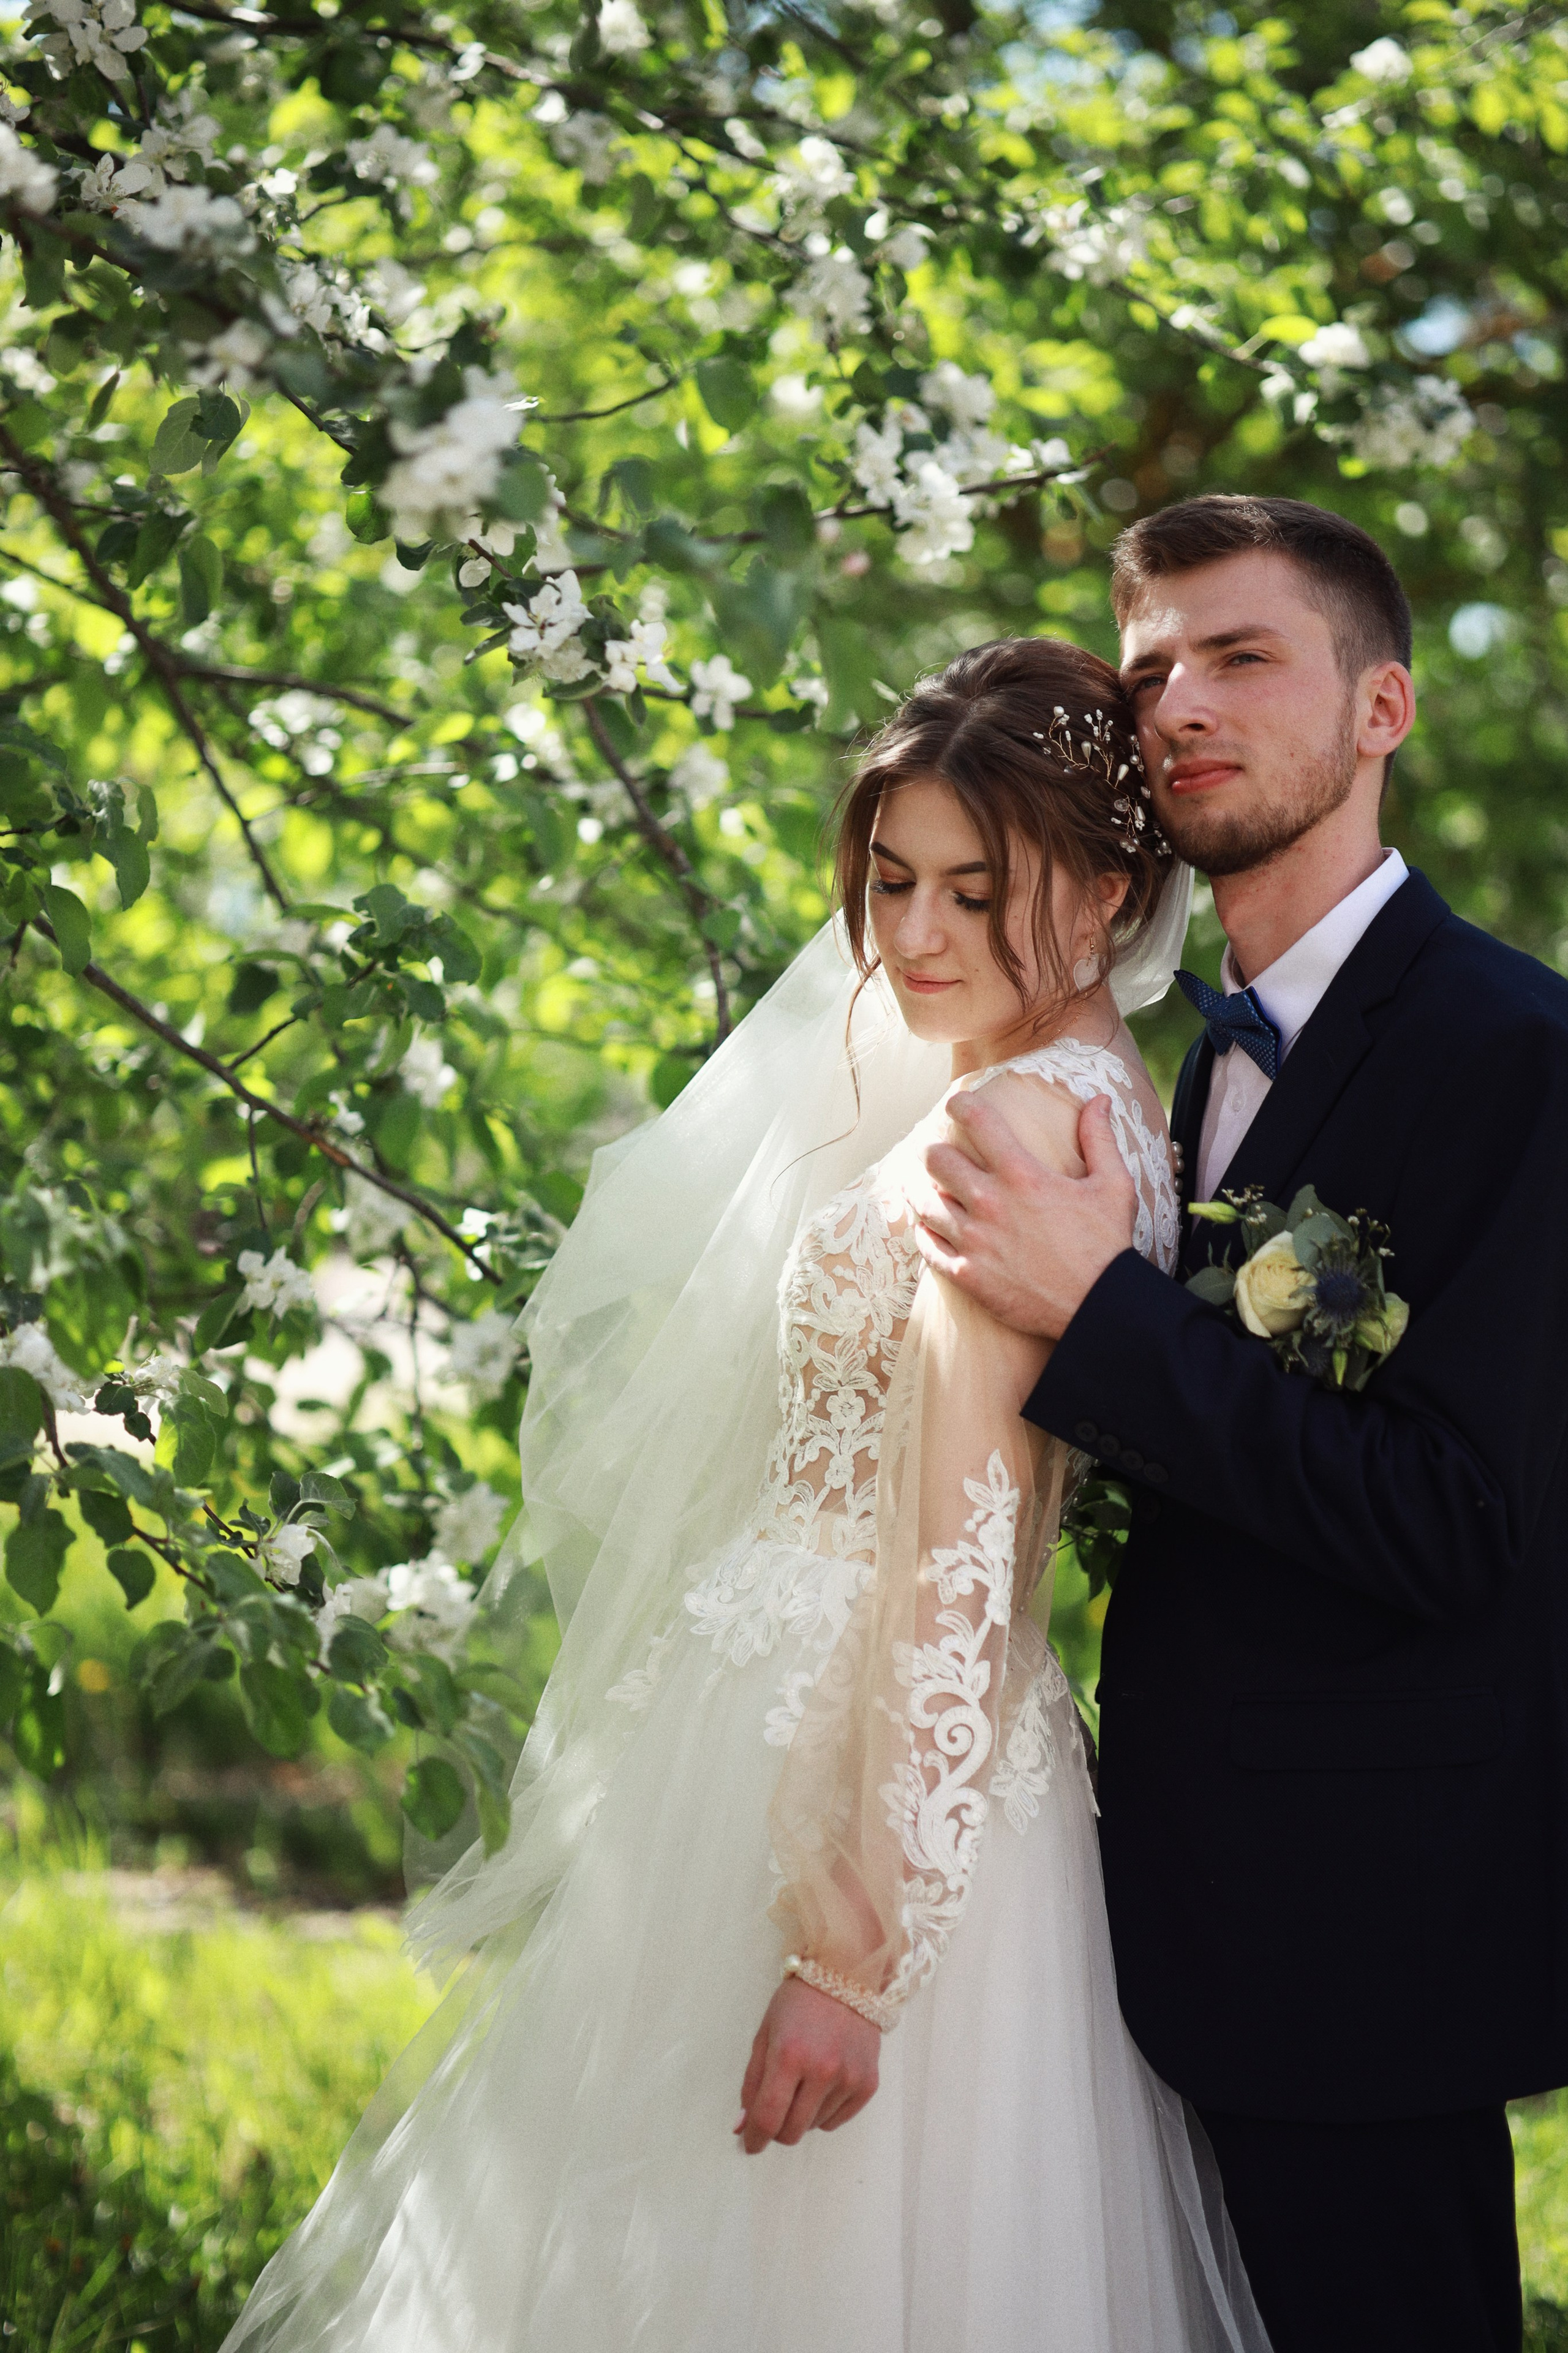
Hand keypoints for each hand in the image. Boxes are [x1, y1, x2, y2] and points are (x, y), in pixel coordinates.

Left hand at [735, 1977, 880, 2154]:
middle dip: (776, 2130)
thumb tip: (743, 2127)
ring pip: (813, 2127)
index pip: (767, 2117)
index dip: (754, 2138)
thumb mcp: (765, 2034)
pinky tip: (822, 2086)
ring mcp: (849, 2078)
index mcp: (789, 2055)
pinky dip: (823, 2113)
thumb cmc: (797, 2003)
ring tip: (802, 2082)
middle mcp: (822, 2070)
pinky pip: (837, 2121)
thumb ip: (752, 2082)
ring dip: (801, 2116)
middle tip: (774, 2112)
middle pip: (791, 2131)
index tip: (749, 2144)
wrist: (846, 1977)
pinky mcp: (868, 2084)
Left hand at [916, 1090, 1137, 1340]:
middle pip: (937, 1160)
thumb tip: (1099, 1100)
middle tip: (937, 1152)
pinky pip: (928, 1248)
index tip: (956, 1104)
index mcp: (1022, 1175)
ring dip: (920, 1190)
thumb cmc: (1107, 1245)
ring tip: (920, 1185)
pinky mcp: (967, 1274)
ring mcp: (974, 1241)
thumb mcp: (1113, 1185)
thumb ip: (1099, 1138)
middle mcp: (990, 1203)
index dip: (961, 1105)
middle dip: (934, 1151)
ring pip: (925, 1203)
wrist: (1098, 1307)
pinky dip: (923, 1234)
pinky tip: (925, 1227)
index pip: (978, 1122)